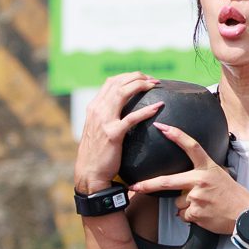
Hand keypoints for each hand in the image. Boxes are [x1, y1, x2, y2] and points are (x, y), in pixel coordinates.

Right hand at [75, 71, 161, 194]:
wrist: (90, 173)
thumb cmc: (97, 154)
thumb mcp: (97, 130)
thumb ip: (107, 117)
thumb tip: (122, 110)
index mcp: (94, 107)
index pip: (111, 82)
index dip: (128, 76)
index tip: (142, 78)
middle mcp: (97, 110)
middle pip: (118, 82)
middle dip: (137, 77)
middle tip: (153, 80)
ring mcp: (104, 121)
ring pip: (123, 92)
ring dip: (141, 85)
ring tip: (155, 85)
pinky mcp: (113, 134)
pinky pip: (131, 118)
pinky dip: (146, 110)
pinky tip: (158, 107)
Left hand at [126, 122, 248, 234]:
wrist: (245, 215)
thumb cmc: (232, 194)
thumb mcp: (220, 174)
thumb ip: (202, 171)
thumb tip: (184, 175)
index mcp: (207, 167)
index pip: (191, 146)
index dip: (176, 135)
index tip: (160, 126)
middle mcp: (200, 180)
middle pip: (167, 182)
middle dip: (148, 185)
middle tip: (135, 186)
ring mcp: (197, 197)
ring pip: (177, 202)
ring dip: (185, 206)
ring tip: (204, 205)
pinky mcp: (196, 213)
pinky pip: (183, 215)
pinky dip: (190, 216)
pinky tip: (204, 214)